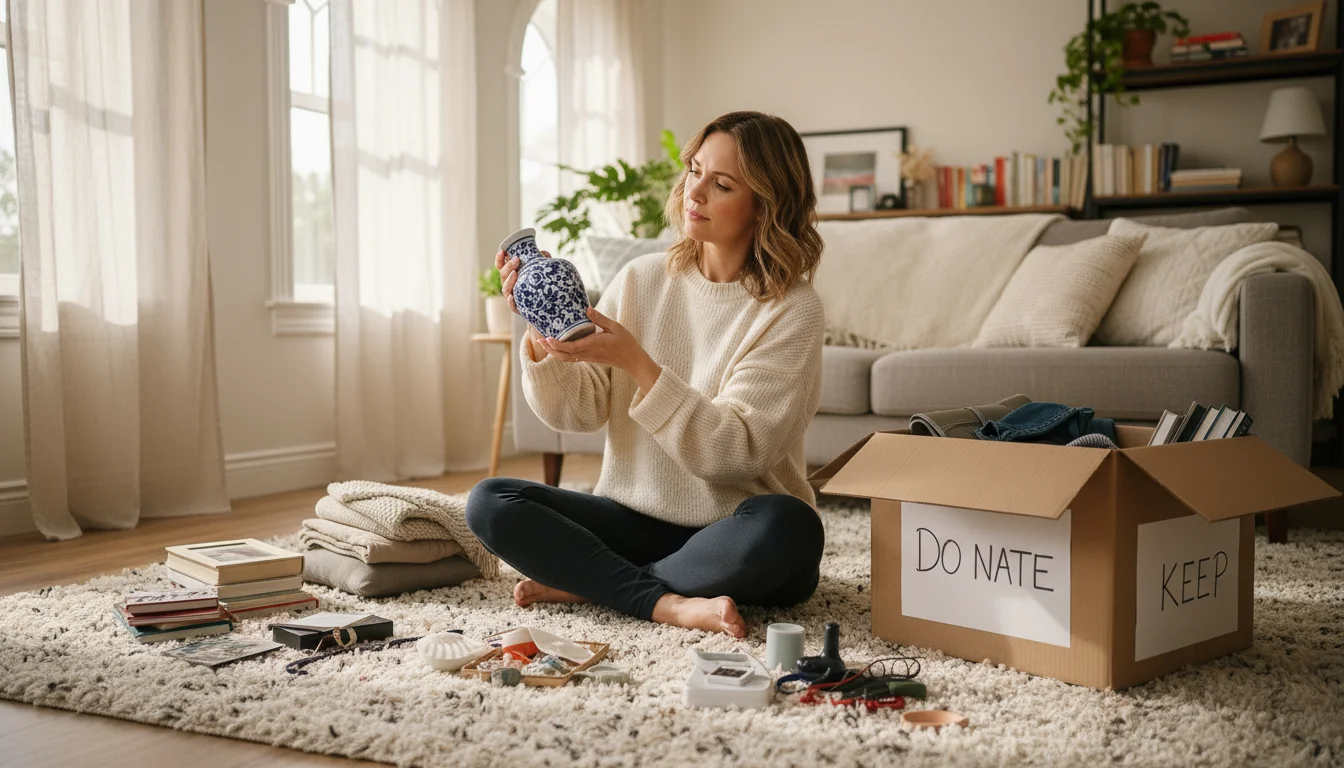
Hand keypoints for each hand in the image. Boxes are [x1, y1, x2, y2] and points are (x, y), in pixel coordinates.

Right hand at [495, 246, 550, 316]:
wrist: (544, 306)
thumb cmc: (539, 284)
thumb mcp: (541, 271)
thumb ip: (542, 261)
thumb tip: (544, 253)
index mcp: (511, 275)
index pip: (501, 266)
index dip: (499, 259)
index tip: (502, 251)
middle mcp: (508, 285)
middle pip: (503, 275)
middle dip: (508, 266)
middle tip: (516, 259)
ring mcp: (511, 296)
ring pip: (505, 288)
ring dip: (508, 280)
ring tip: (515, 273)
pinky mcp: (517, 308)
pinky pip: (511, 305)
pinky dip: (510, 301)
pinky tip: (512, 297)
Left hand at [536, 307, 661, 392]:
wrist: (632, 360)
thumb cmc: (625, 342)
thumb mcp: (614, 326)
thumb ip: (599, 318)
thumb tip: (586, 308)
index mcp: (593, 344)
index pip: (571, 347)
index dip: (557, 345)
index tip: (547, 338)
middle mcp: (588, 353)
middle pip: (564, 355)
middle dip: (550, 349)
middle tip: (539, 340)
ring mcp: (588, 358)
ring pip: (566, 359)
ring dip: (554, 353)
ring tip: (544, 344)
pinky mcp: (589, 359)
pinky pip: (572, 359)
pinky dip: (562, 354)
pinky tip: (557, 347)